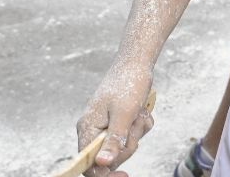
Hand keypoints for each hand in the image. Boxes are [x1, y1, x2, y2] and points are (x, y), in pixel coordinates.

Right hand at [76, 60, 154, 175]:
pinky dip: (140, 126)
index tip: (125, 174)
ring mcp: (105, 126)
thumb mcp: (124, 114)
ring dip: (136, 133)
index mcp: (87, 128)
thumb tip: (102, 164)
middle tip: (134, 125)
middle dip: (127, 146)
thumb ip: (113, 140)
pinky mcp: (117, 123)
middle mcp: (93, 130)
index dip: (104, 174)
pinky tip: (141, 111)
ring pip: (122, 147)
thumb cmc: (128, 84)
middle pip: (109, 158)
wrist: (137, 62)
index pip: (88, 165)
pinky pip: (130, 136)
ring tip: (138, 114)